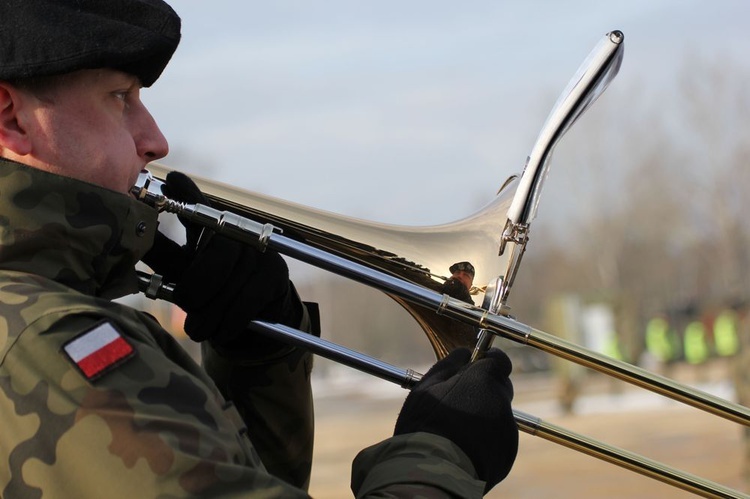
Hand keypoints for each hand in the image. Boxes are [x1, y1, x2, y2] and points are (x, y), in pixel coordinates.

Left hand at [142, 171, 301, 351]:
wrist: (253, 325)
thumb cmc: (210, 295)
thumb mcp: (182, 275)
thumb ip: (162, 255)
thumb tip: (127, 237)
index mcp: (212, 229)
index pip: (199, 206)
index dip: (187, 193)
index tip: (172, 181)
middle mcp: (239, 233)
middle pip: (218, 250)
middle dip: (197, 284)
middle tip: (185, 304)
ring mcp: (260, 252)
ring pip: (230, 280)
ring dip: (210, 311)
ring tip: (197, 329)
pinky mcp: (275, 274)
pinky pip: (247, 299)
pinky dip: (229, 321)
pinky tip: (218, 331)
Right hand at [394, 347, 517, 491]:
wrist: (433, 472)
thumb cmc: (425, 425)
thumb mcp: (427, 387)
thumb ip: (449, 365)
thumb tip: (464, 352)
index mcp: (483, 381)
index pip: (500, 360)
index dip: (488, 361)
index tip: (476, 367)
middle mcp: (501, 402)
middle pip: (501, 387)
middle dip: (485, 389)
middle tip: (461, 399)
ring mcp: (507, 429)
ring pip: (499, 413)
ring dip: (485, 414)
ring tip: (459, 428)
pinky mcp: (507, 453)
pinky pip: (500, 437)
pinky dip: (488, 438)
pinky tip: (465, 445)